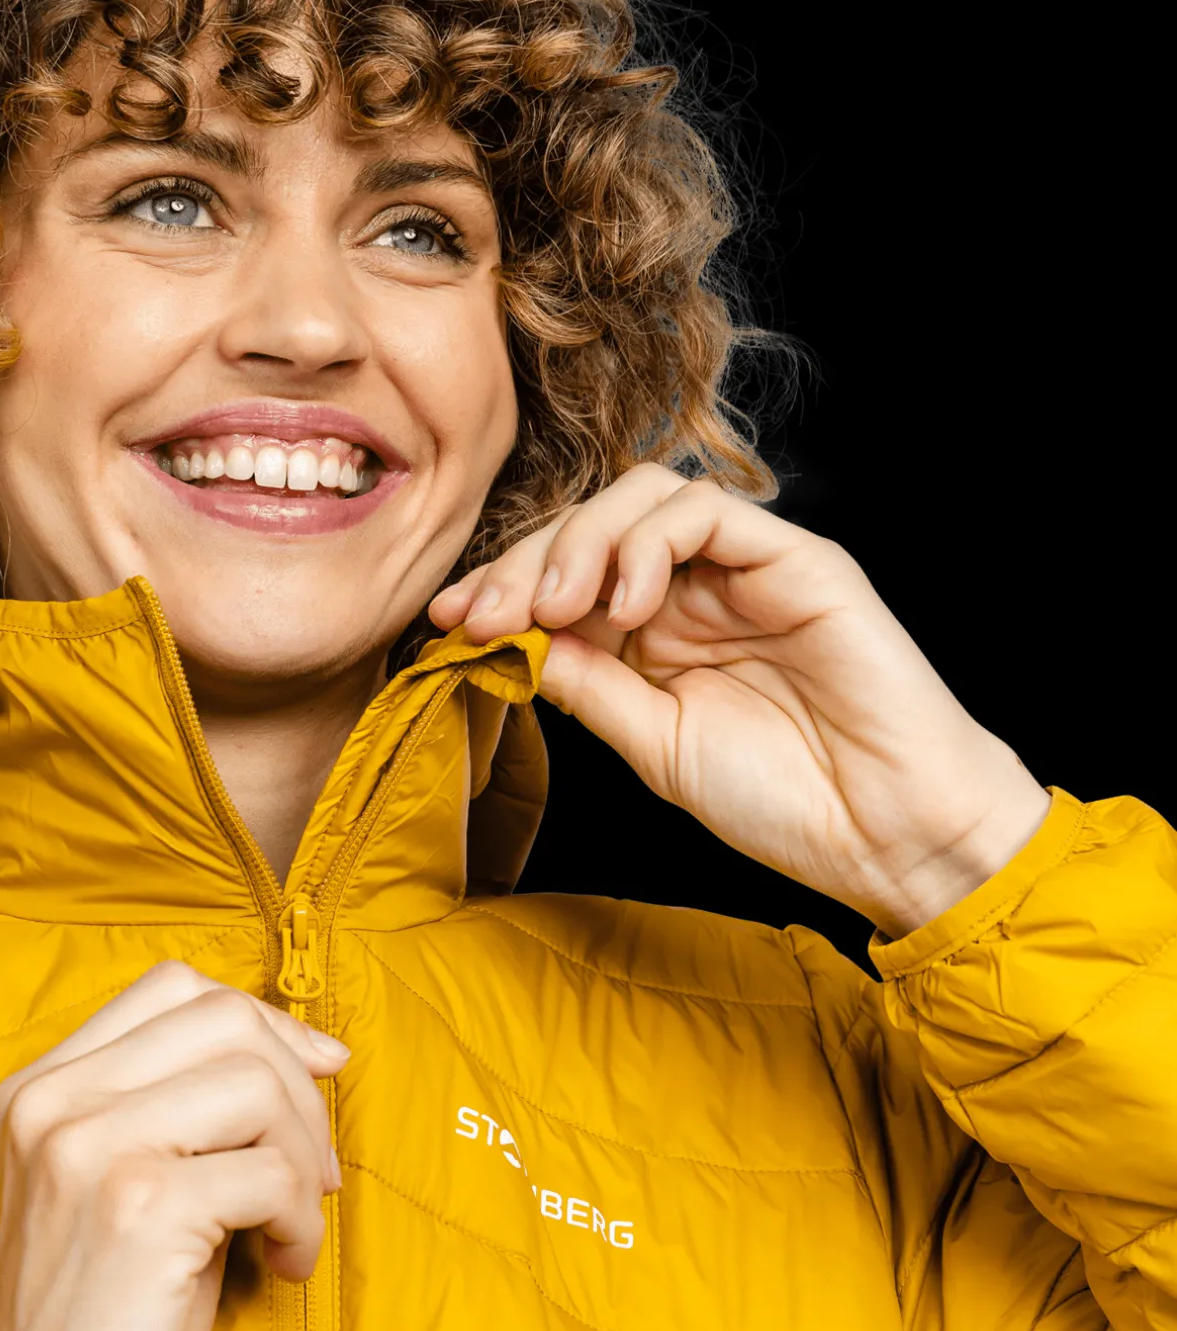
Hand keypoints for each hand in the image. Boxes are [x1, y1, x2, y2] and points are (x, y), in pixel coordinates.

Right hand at [0, 961, 347, 1330]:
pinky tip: (283, 1265)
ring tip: (293, 1222)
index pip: (173, 986)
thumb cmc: (106, 1309)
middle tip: (313, 1167)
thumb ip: (184, 1100)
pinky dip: (302, 1222)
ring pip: (257, 1084)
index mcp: (43, 1085)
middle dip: (298, 1086)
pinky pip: (272, 1174)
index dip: (262, 1017)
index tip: (316, 1066)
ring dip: (304, 1156)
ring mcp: (89, 1147)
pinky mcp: (137, 1206)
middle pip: (224, 1019)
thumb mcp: (127, 1176)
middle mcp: (54, 1101)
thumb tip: (314, 1048)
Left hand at [431, 465, 1049, 936]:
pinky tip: (629, 604)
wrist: (885, 833)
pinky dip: (652, 543)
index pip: (564, 576)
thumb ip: (589, 683)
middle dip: (523, 562)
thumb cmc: (782, 799)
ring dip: (581, 542)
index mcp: (656, 633)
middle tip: (481, 612)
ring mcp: (745, 568)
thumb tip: (510, 640)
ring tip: (555, 608)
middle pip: (591, 526)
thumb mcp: (653, 743)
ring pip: (644, 496)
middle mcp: (694, 589)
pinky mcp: (796, 558)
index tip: (445, 621)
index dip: (501, 589)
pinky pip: (709, 510)